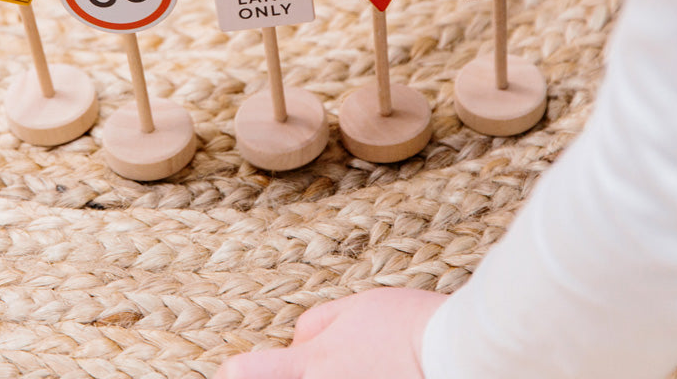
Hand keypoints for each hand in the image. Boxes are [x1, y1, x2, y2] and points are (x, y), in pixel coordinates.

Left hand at [216, 288, 448, 378]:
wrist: (450, 352)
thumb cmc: (405, 321)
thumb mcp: (355, 306)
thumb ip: (318, 324)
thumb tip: (297, 343)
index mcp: (315, 362)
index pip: (257, 370)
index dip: (238, 372)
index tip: (225, 372)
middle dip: (290, 369)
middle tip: (328, 355)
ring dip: (328, 371)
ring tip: (362, 359)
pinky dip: (352, 377)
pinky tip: (372, 368)